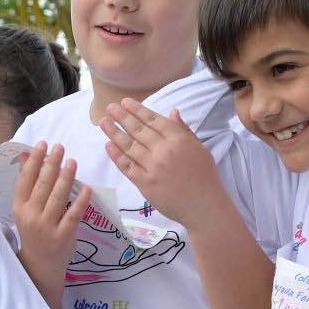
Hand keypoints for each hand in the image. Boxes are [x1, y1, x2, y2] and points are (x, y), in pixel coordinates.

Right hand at [12, 142, 86, 289]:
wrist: (40, 264)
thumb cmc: (34, 231)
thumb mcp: (25, 209)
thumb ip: (28, 183)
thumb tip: (27, 155)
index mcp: (19, 207)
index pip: (26, 180)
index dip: (34, 161)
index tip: (42, 144)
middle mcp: (31, 216)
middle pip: (42, 185)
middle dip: (52, 164)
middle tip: (60, 147)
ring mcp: (47, 227)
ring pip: (58, 197)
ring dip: (66, 177)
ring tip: (72, 161)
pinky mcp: (64, 236)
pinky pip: (74, 214)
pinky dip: (81, 201)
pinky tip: (87, 188)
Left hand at [101, 100, 223, 220]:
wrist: (203, 206)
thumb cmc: (205, 177)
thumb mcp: (200, 148)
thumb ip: (184, 130)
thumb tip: (172, 111)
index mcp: (178, 139)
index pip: (153, 120)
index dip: (137, 110)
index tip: (125, 102)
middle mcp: (163, 150)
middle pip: (138, 130)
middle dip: (122, 117)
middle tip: (110, 107)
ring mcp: (152, 167)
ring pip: (129, 146)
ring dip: (114, 132)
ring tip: (103, 122)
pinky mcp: (144, 183)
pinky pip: (127, 166)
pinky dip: (116, 155)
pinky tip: (108, 145)